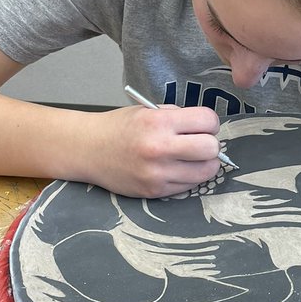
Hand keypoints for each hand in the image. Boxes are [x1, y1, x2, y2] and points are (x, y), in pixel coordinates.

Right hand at [87, 104, 223, 196]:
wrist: (89, 150)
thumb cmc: (120, 128)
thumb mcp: (148, 111)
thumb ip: (178, 117)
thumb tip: (208, 128)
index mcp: (158, 122)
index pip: (208, 121)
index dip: (209, 122)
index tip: (203, 125)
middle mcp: (159, 148)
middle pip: (211, 148)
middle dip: (210, 144)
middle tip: (200, 142)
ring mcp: (157, 173)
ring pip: (206, 171)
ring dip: (204, 164)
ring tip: (191, 158)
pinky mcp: (155, 191)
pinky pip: (189, 186)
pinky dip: (189, 177)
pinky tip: (176, 168)